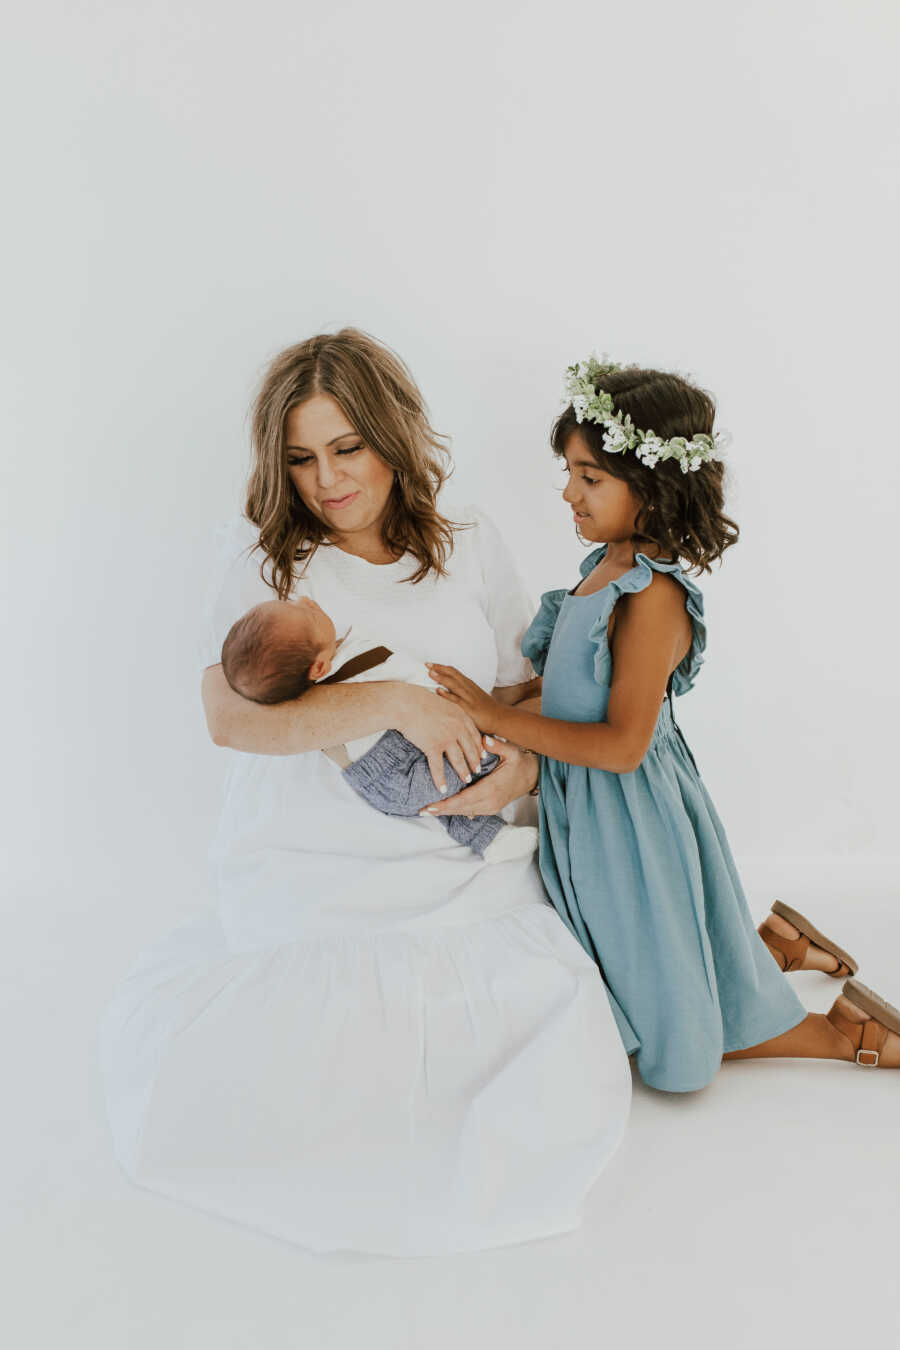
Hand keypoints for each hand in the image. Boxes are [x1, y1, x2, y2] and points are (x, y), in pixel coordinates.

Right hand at [393, 683, 485, 795]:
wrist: (406, 703)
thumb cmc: (420, 701)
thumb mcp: (443, 703)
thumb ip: (451, 714)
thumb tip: (452, 719)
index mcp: (460, 717)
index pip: (475, 736)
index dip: (479, 748)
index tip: (482, 756)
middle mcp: (457, 728)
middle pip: (470, 750)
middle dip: (475, 762)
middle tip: (477, 771)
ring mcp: (446, 738)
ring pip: (458, 760)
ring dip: (463, 772)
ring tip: (466, 780)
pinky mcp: (432, 747)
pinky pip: (438, 767)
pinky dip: (441, 780)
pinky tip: (443, 788)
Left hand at [419, 736, 538, 818]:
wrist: (532, 776)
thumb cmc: (520, 762)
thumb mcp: (511, 751)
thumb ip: (498, 746)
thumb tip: (485, 739)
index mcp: (492, 789)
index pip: (464, 799)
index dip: (446, 804)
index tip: (431, 806)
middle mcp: (490, 802)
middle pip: (461, 809)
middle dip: (441, 810)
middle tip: (422, 810)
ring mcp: (491, 807)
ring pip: (464, 812)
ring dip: (446, 811)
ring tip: (428, 810)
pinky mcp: (490, 808)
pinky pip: (470, 811)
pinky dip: (456, 810)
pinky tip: (443, 810)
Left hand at [426, 663, 504, 732]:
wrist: (500, 717)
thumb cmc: (487, 708)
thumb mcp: (474, 696)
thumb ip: (463, 692)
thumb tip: (447, 690)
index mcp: (469, 684)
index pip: (454, 672)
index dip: (442, 667)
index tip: (430, 664)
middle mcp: (469, 688)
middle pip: (453, 674)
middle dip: (439, 669)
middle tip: (427, 664)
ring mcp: (469, 697)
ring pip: (454, 684)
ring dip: (442, 678)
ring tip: (430, 673)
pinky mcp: (469, 707)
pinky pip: (457, 700)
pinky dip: (447, 695)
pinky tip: (439, 691)